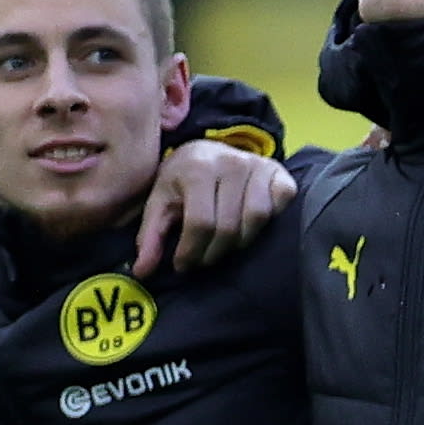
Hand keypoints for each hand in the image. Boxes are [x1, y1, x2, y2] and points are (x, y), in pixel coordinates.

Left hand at [137, 142, 298, 276]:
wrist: (208, 152)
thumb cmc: (181, 181)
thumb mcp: (160, 203)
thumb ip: (150, 237)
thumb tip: (143, 272)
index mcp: (197, 167)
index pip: (200, 223)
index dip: (191, 251)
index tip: (183, 265)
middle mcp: (231, 162)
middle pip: (229, 226)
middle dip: (213, 252)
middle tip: (203, 258)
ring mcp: (259, 166)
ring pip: (257, 220)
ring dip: (239, 241)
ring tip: (224, 243)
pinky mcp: (280, 174)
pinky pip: (279, 207)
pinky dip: (267, 222)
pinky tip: (248, 225)